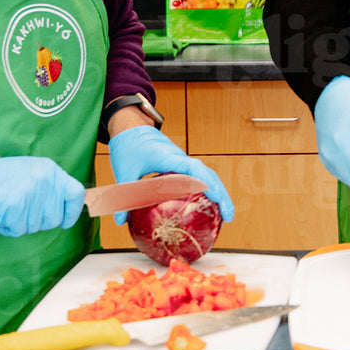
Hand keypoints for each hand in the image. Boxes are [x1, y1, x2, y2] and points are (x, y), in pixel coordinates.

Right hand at [0, 156, 85, 237]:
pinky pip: (20, 230)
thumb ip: (52, 186)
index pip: (76, 194)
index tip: (66, 221)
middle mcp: (44, 181)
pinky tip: (3, 215)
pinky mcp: (15, 207)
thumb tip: (67, 207)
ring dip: (24, 224)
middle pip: (54, 218)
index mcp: (51, 170)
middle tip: (24, 211)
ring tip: (11, 209)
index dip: (73, 212)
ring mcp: (30, 194)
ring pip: (37, 227)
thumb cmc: (4, 177)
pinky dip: (10, 228)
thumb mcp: (34, 171)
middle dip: (41, 221)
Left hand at [107, 126, 233, 222]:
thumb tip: (120, 221)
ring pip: (206, 177)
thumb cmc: (129, 144)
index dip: (209, 185)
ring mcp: (182, 163)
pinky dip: (207, 191)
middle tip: (228, 217)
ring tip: (223, 216)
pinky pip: (197, 178)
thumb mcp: (124, 170)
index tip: (218, 201)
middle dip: (222, 195)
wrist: (131, 127)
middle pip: (209, 176)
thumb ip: (124, 195)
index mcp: (170, 158)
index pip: (196, 171)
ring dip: (218, 193)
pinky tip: (206, 208)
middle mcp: (180, 160)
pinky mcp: (179, 167)